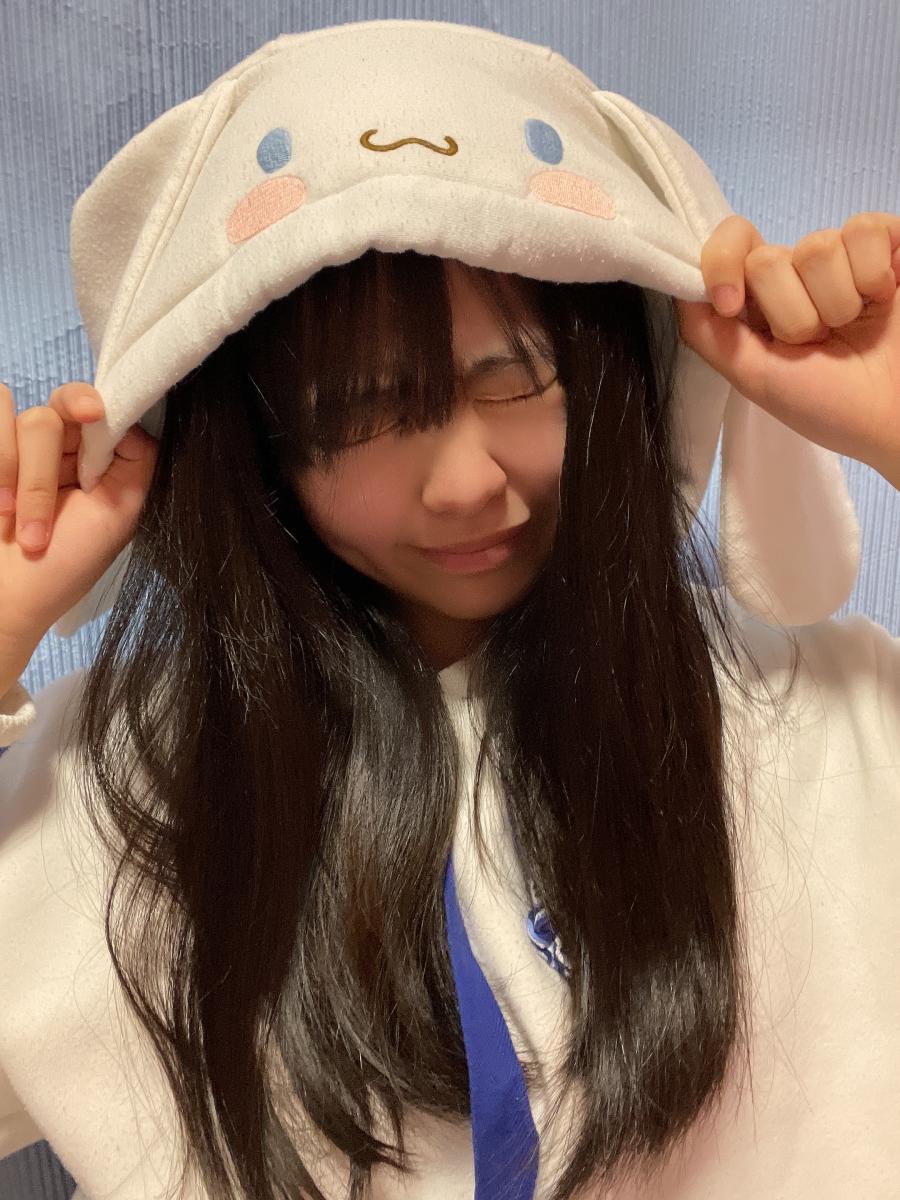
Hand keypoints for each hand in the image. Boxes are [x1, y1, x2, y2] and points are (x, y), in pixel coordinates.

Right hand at [0, 382, 158, 644]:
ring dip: (25, 483)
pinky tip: (1, 513)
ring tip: (22, 531)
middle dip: (46, 473)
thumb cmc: (64, 566)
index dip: (90, 403)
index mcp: (91, 457)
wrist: (8, 599)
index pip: (93, 406)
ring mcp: (16, 448)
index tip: (92, 415)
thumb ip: (136, 461)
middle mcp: (55, 445)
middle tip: (40, 526)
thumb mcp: (117, 514)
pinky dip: (0, 469)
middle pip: (56, 412)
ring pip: (24, 421)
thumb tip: (131, 418)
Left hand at [675, 211, 899, 484]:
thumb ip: (708, 333)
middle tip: (818, 344)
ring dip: (836, 304)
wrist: (898, 419)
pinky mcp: (887, 245)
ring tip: (854, 331)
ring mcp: (842, 258)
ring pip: (816, 247)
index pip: (728, 248)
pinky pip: (863, 230)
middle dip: (792, 313)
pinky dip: (873, 274)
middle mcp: (797, 275)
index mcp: (760, 304)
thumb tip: (676, 285)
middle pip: (767, 258)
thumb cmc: (832, 407)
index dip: (722, 265)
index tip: (730, 304)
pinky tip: (883, 299)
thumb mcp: (755, 377)